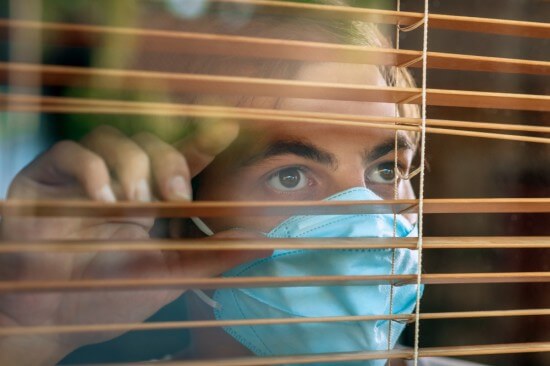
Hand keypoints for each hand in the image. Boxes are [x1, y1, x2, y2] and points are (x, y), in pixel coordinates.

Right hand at [0, 123, 268, 363]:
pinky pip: (70, 151)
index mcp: (152, 200)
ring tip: (131, 202)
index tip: (227, 128)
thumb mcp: (170, 276)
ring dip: (131, 164)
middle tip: (173, 195)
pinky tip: (100, 197)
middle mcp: (120, 181)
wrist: (52, 316)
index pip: (180, 160)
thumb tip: (262, 241)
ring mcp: (83, 178)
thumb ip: (212, 256)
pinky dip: (91, 168)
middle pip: (149, 141)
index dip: (203, 141)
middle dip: (167, 160)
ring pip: (112, 137)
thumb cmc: (110, 296)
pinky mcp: (46, 180)